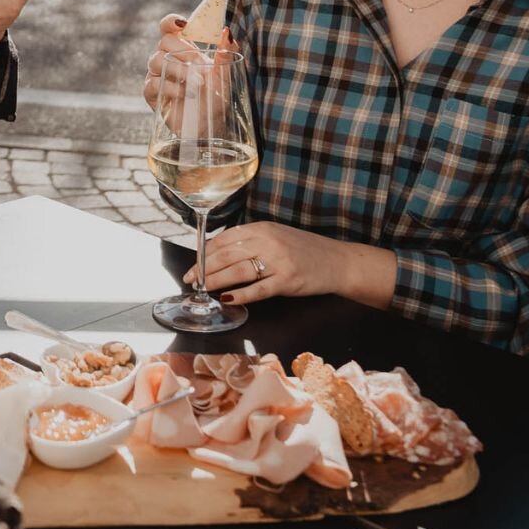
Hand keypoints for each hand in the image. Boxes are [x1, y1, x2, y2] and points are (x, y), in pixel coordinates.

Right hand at [142, 13, 235, 112]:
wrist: (210, 124)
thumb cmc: (215, 96)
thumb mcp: (225, 73)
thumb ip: (226, 52)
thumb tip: (227, 32)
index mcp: (181, 49)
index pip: (168, 27)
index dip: (171, 22)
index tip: (183, 24)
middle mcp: (166, 58)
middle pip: (163, 42)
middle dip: (183, 51)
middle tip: (199, 64)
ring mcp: (157, 75)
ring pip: (155, 60)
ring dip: (178, 69)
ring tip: (197, 83)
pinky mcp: (152, 94)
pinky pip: (153, 83)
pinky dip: (170, 87)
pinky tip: (184, 93)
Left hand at [182, 220, 359, 304]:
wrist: (338, 262)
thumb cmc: (304, 250)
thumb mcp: (276, 236)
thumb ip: (251, 242)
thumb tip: (219, 252)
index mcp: (263, 229)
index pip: (225, 239)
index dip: (205, 253)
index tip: (194, 264)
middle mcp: (268, 242)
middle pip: (227, 255)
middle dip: (204, 268)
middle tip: (190, 279)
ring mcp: (279, 262)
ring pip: (238, 271)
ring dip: (216, 280)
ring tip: (202, 288)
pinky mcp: (288, 281)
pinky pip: (259, 289)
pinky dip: (241, 294)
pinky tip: (227, 299)